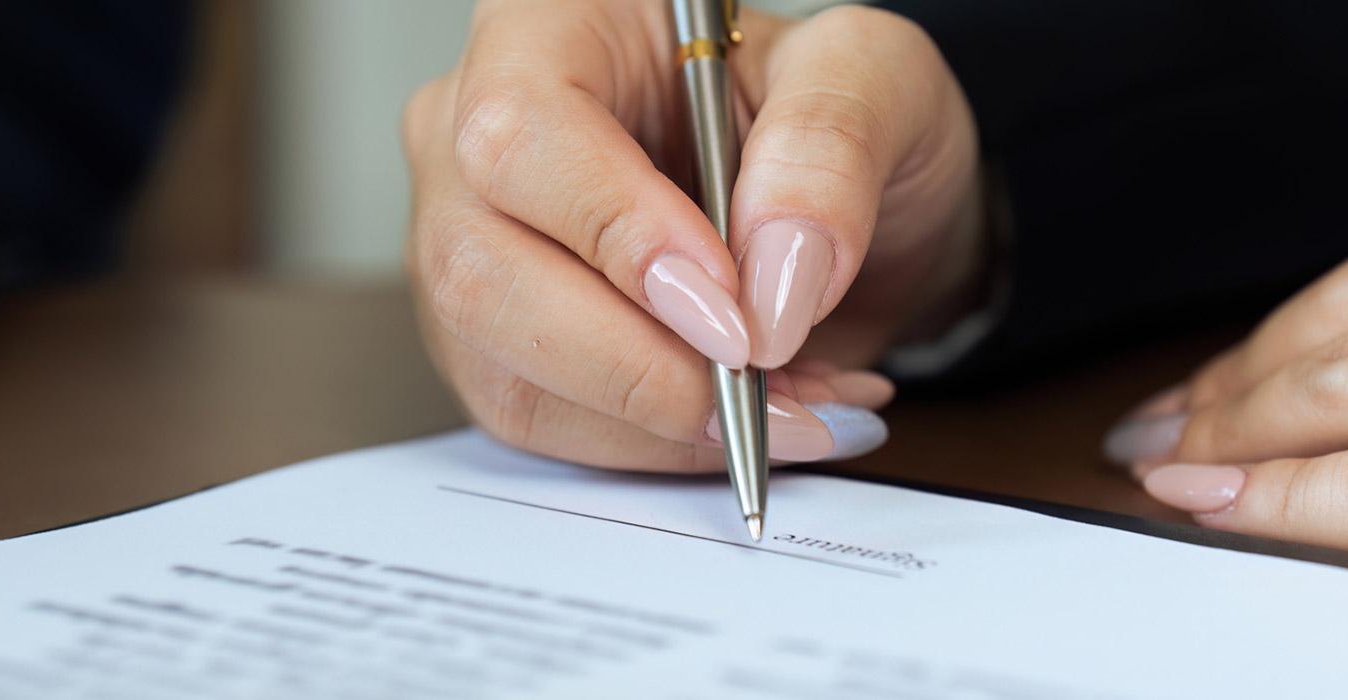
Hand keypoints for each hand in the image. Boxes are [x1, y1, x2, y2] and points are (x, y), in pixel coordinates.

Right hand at [404, 0, 979, 469]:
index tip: (732, 315)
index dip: (618, 236)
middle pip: (482, 270)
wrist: (841, 209)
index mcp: (550, 26)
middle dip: (637, 364)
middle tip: (767, 388)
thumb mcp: (878, 81)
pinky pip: (545, 425)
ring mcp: (469, 244)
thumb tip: (770, 283)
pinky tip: (758, 418)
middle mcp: (472, 132)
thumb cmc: (834, 121)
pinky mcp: (494, 342)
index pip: (523, 133)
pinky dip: (664, 448)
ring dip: (663, 423)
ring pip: (505, 370)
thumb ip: (830, 149)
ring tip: (797, 407)